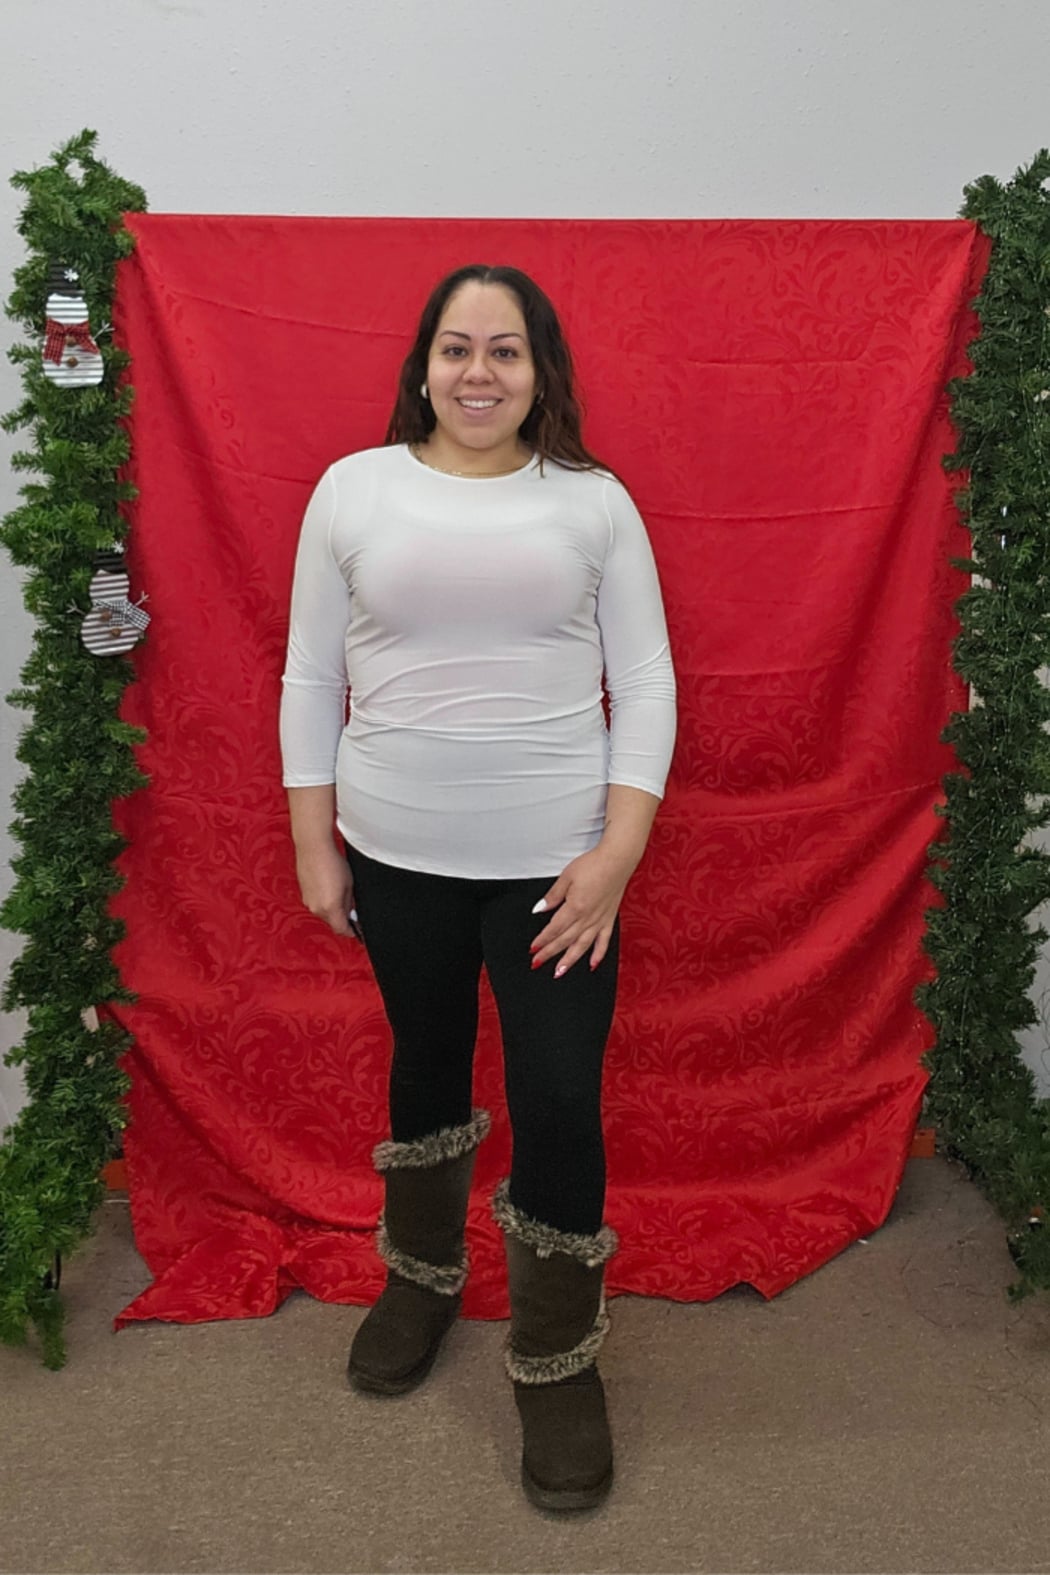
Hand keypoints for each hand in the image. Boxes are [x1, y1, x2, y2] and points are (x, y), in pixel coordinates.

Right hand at [295, 841, 357, 937]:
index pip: (341, 930)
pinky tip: (329, 887)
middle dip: (342, 918)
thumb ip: (349, 903)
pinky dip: (323, 900)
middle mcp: (316, 908)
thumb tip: (350, 912)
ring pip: (323, 913)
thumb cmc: (332, 862)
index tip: (357, 930)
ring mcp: (308, 901)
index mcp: (330, 908)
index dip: (351, 931)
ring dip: (332, 908)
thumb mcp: (349, 885)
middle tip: (351, 907)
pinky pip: (316, 903)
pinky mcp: (303, 894)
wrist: (313, 848)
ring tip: (339, 892)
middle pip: (332, 922)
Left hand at [529, 846, 636, 976]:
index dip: (542, 940)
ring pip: (582, 946)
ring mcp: (600, 920)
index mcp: (575, 907)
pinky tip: (592, 964)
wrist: (618, 859)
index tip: (533, 948)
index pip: (554, 928)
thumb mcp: (566, 876)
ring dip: (570, 960)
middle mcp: (588, 917)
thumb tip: (539, 909)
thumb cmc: (593, 864)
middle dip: (549, 953)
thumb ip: (553, 896)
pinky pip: (604, 941)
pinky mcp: (609, 919)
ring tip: (559, 972)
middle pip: (565, 940)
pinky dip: (598, 955)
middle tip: (537, 963)